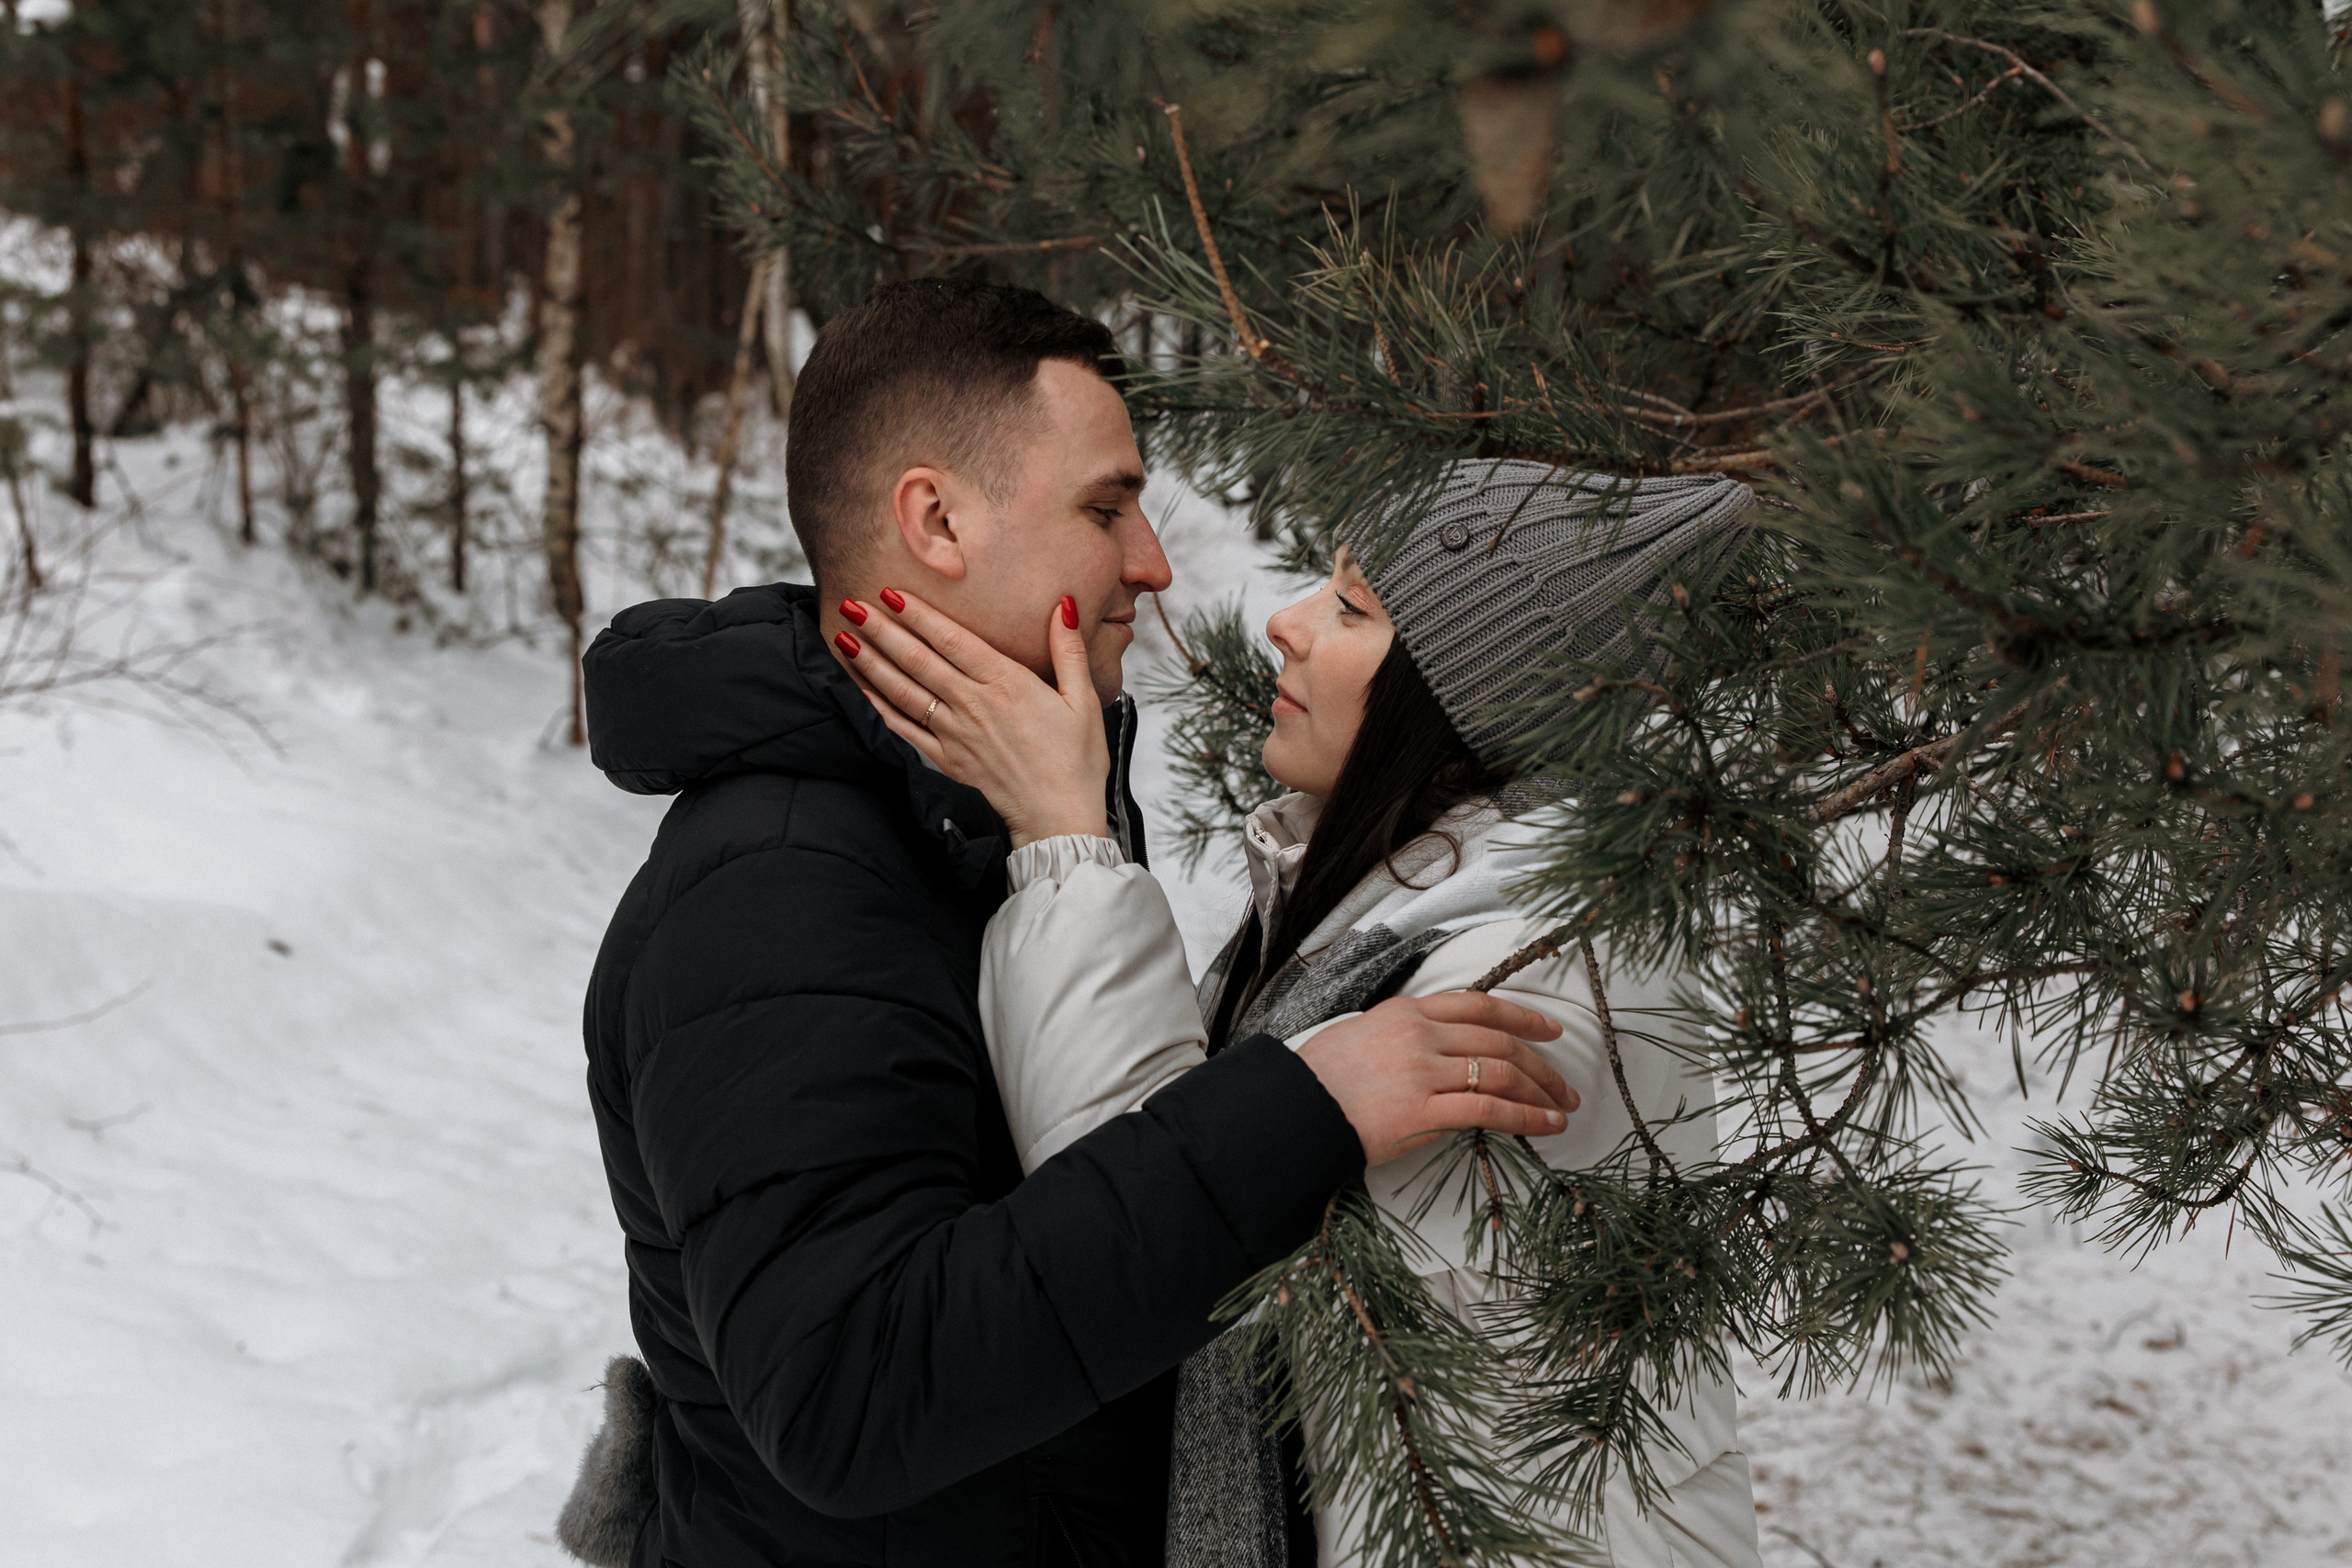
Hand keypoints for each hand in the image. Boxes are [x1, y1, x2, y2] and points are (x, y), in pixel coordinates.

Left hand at [839, 588, 1109, 848]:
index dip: (919, 614)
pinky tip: (860, 689)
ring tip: (845, 637)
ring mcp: (956, 734)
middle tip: (852, 603)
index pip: (953, 640)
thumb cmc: (1076, 761)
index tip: (891, 592)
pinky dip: (880, 708)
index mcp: (1007, 684)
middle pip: (919, 660)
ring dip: (872, 663)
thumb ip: (1069, 650)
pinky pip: (906, 730)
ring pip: (905, 691)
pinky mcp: (948, 760)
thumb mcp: (1084, 700)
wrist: (1059, 818)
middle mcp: (974, 706)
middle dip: (882, 630)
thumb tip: (1063, 605)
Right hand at [1296, 993, 1577, 1164]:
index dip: (1521, 1018)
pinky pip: (1489, 1110)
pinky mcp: (1422, 1109)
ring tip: (1560, 1110)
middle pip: (1499, 1042)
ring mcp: (1423, 1070)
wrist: (1290, 1109)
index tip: (1549, 1030)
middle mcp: (1420, 1034)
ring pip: (1501, 1074)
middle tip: (1563, 1086)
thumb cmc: (1319, 1079)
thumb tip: (1449, 1063)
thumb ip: (1408, 1040)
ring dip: (1540, 1094)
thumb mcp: (1363, 1036)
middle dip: (1540, 1065)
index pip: (1478, 1006)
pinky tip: (1543, 1126)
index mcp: (1406, 1011)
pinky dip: (1525, 1118)